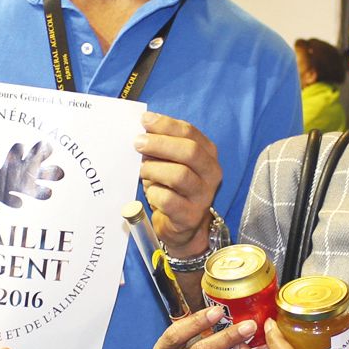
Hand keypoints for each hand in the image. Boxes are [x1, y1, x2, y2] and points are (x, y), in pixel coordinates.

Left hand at [134, 112, 222, 259]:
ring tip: (142, 170)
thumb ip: (162, 146)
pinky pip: (169, 200)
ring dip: (154, 169)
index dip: (166, 125)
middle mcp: (211, 174)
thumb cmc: (173, 188)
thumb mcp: (171, 163)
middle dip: (160, 144)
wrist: (182, 226)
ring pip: (180, 175)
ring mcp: (203, 196)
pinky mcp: (190, 216)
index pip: (190, 133)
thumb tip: (143, 129)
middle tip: (138, 143)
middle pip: (189, 152)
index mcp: (208, 155)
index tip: (145, 121)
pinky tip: (150, 193)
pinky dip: (154, 193)